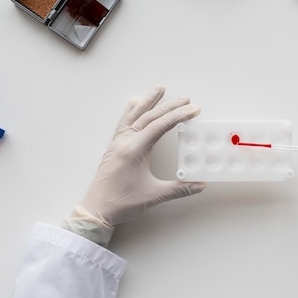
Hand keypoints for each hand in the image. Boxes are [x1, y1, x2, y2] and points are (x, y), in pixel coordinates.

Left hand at [63, 87, 205, 245]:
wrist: (96, 209)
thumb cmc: (122, 202)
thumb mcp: (154, 196)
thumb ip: (179, 189)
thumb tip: (200, 184)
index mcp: (134, 150)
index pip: (160, 126)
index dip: (179, 116)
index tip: (193, 110)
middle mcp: (125, 142)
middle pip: (149, 117)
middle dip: (169, 106)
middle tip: (185, 99)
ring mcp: (117, 142)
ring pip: (134, 115)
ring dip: (148, 101)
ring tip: (159, 89)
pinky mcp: (114, 147)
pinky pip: (124, 122)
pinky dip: (131, 110)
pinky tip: (135, 103)